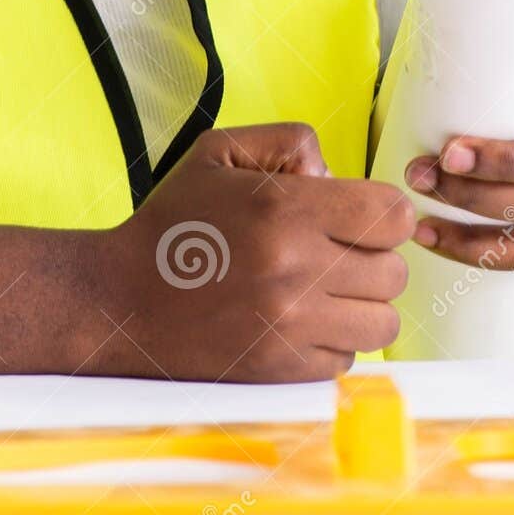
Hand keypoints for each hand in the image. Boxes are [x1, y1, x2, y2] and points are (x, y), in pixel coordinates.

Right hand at [0, 122, 414, 380]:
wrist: (120, 302)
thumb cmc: (172, 225)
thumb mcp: (216, 153)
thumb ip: (287, 143)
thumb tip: (338, 177)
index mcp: (284, 210)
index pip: (391, 216)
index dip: (382, 212)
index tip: (359, 215)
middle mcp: (296, 271)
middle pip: (393, 272)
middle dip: (371, 257)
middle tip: (334, 251)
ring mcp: (292, 327)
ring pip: (382, 322)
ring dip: (361, 304)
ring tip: (323, 289)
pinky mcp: (285, 370)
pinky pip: (348, 359)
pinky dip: (333, 341)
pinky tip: (298, 320)